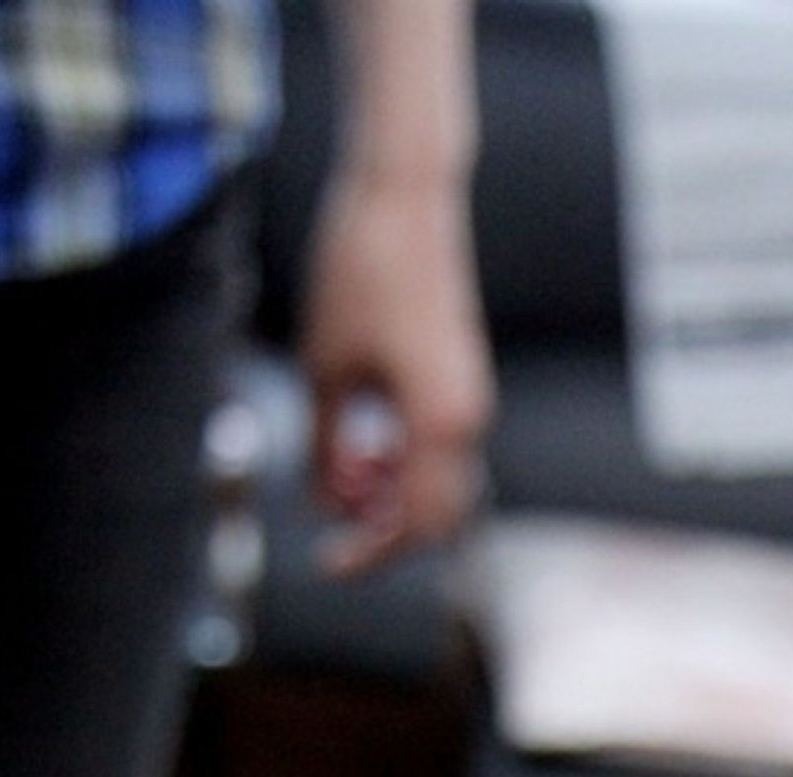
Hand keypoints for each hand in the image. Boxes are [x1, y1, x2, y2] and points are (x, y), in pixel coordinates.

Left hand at [301, 170, 494, 575]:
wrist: (406, 196)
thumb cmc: (361, 271)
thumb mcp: (322, 368)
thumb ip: (323, 446)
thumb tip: (323, 503)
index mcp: (438, 423)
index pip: (411, 523)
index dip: (368, 553)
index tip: (326, 564)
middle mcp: (467, 419)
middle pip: (436, 517)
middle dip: (384, 530)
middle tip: (331, 526)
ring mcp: (470, 401)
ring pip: (440, 485)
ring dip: (392, 495)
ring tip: (342, 467)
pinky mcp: (461, 381)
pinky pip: (440, 449)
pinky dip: (402, 463)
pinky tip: (363, 442)